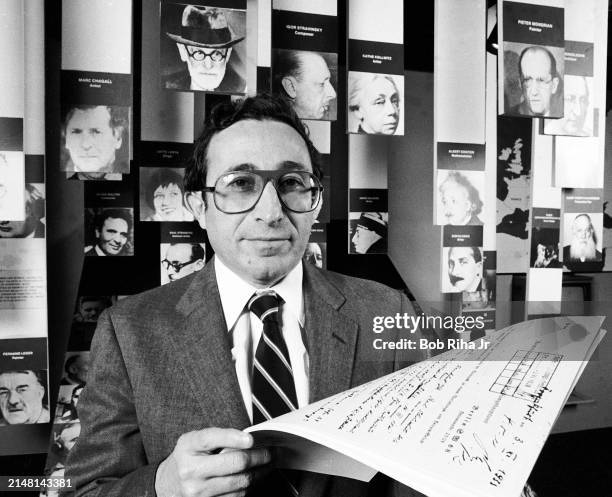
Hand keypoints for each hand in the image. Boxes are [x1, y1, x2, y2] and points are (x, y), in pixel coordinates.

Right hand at [155, 427, 271, 496]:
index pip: (212, 438)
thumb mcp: (194, 440)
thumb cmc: (187, 458)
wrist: (168, 484)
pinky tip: (253, 477)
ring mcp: (198, 492)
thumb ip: (217, 437)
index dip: (233, 438)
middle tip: (271, 451)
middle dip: (259, 456)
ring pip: (240, 482)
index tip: (250, 439)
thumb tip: (248, 440)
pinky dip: (248, 486)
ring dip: (259, 472)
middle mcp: (191, 470)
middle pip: (235, 463)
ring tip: (267, 464)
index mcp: (189, 447)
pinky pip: (236, 496)